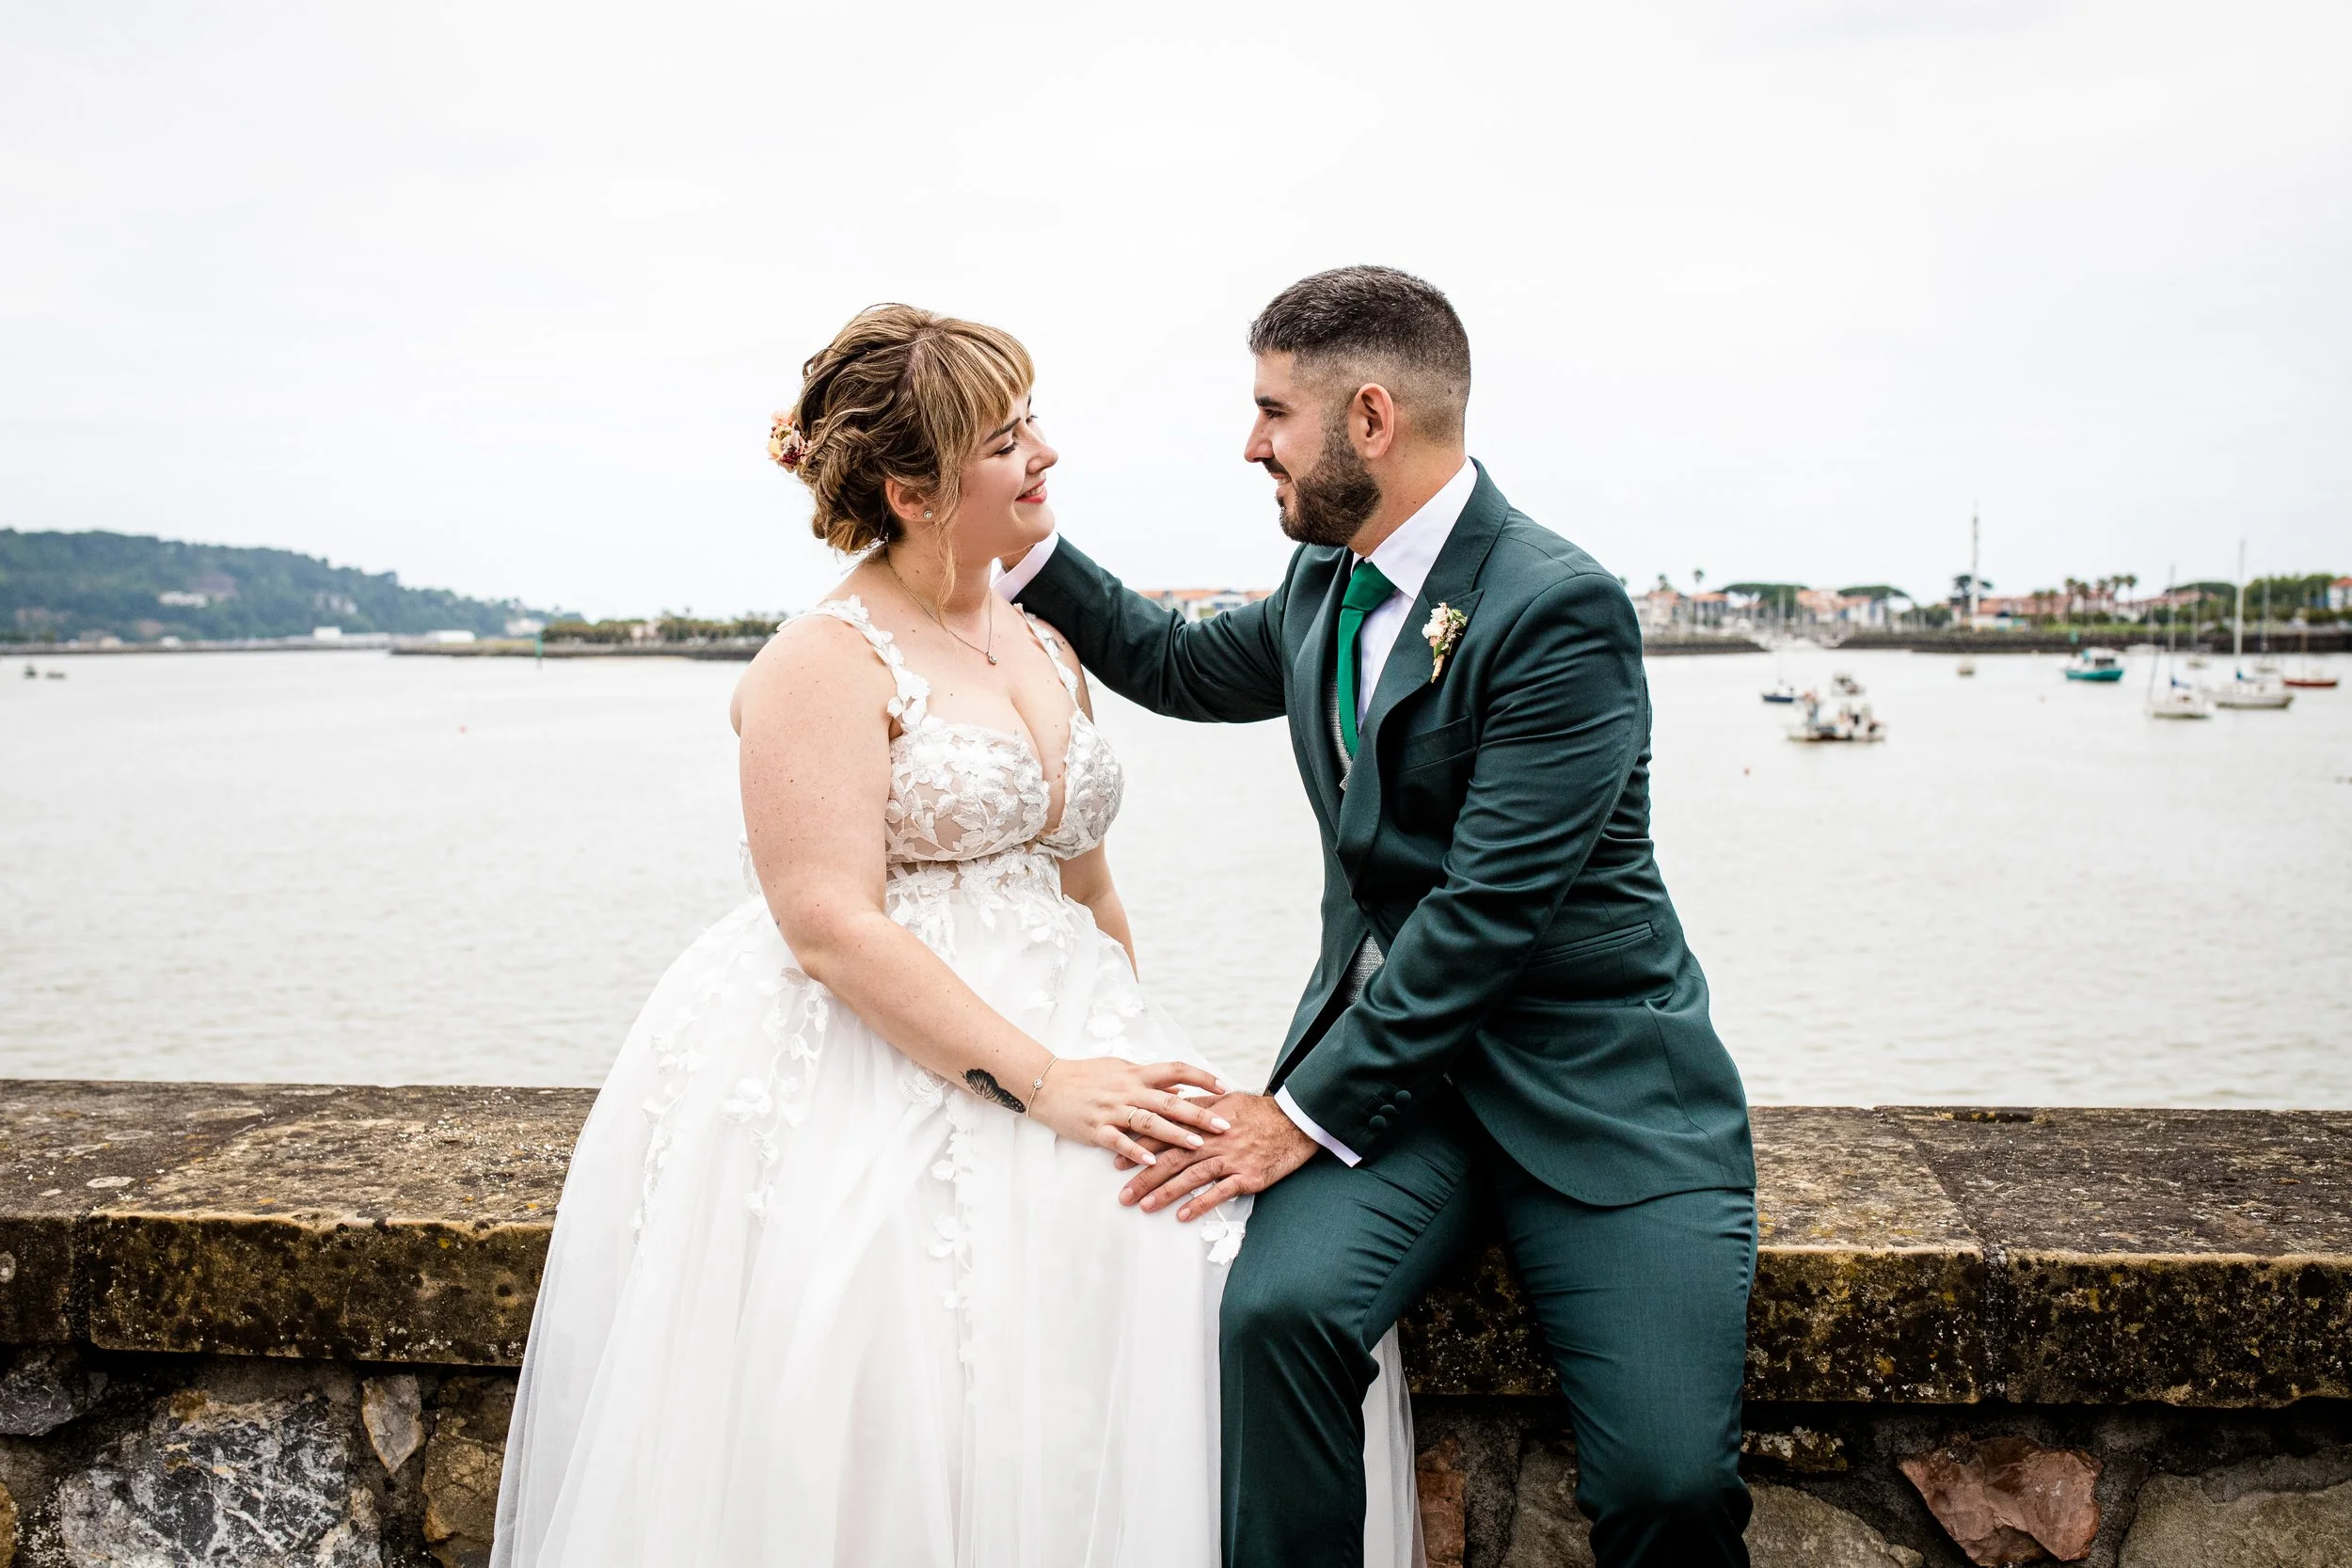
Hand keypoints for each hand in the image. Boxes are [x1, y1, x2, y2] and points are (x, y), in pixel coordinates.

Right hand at [1028, 1058, 1230, 1168]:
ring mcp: (1111, 1110)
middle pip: (1169, 1100)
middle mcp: (1127, 1090)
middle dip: (1198, 1113)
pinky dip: (1135, 1151)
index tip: (1225, 1086)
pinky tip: (1152, 1161)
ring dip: (1174, 1134)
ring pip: (1148, 1122)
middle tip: (1224, 1126)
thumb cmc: (1087, 1075)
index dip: (1201, 1076)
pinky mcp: (1095, 1128)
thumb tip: (1181, 1088)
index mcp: (1136, 1073)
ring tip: (1197, 1145)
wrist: (1047, 1083)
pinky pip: (1118, 1141)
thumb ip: (1150, 1078)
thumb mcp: (1121, 1068)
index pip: (1176, 1069)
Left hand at [1120, 1092, 1316, 1221]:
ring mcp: (1231, 1159)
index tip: (1117, 1162)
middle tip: (1123, 1195)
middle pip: (1172, 1159)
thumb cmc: (1259, 1111)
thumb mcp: (1225, 1099)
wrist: (1295, 1122)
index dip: (1140, 1150)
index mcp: (1204, 1121)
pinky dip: (1200, 1204)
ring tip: (1144, 1207)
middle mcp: (1213, 1140)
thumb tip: (1170, 1103)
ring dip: (1165, 1193)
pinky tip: (1183, 1215)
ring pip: (1191, 1177)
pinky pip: (1219, 1192)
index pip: (1165, 1135)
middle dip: (1144, 1178)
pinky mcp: (1247, 1176)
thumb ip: (1197, 1104)